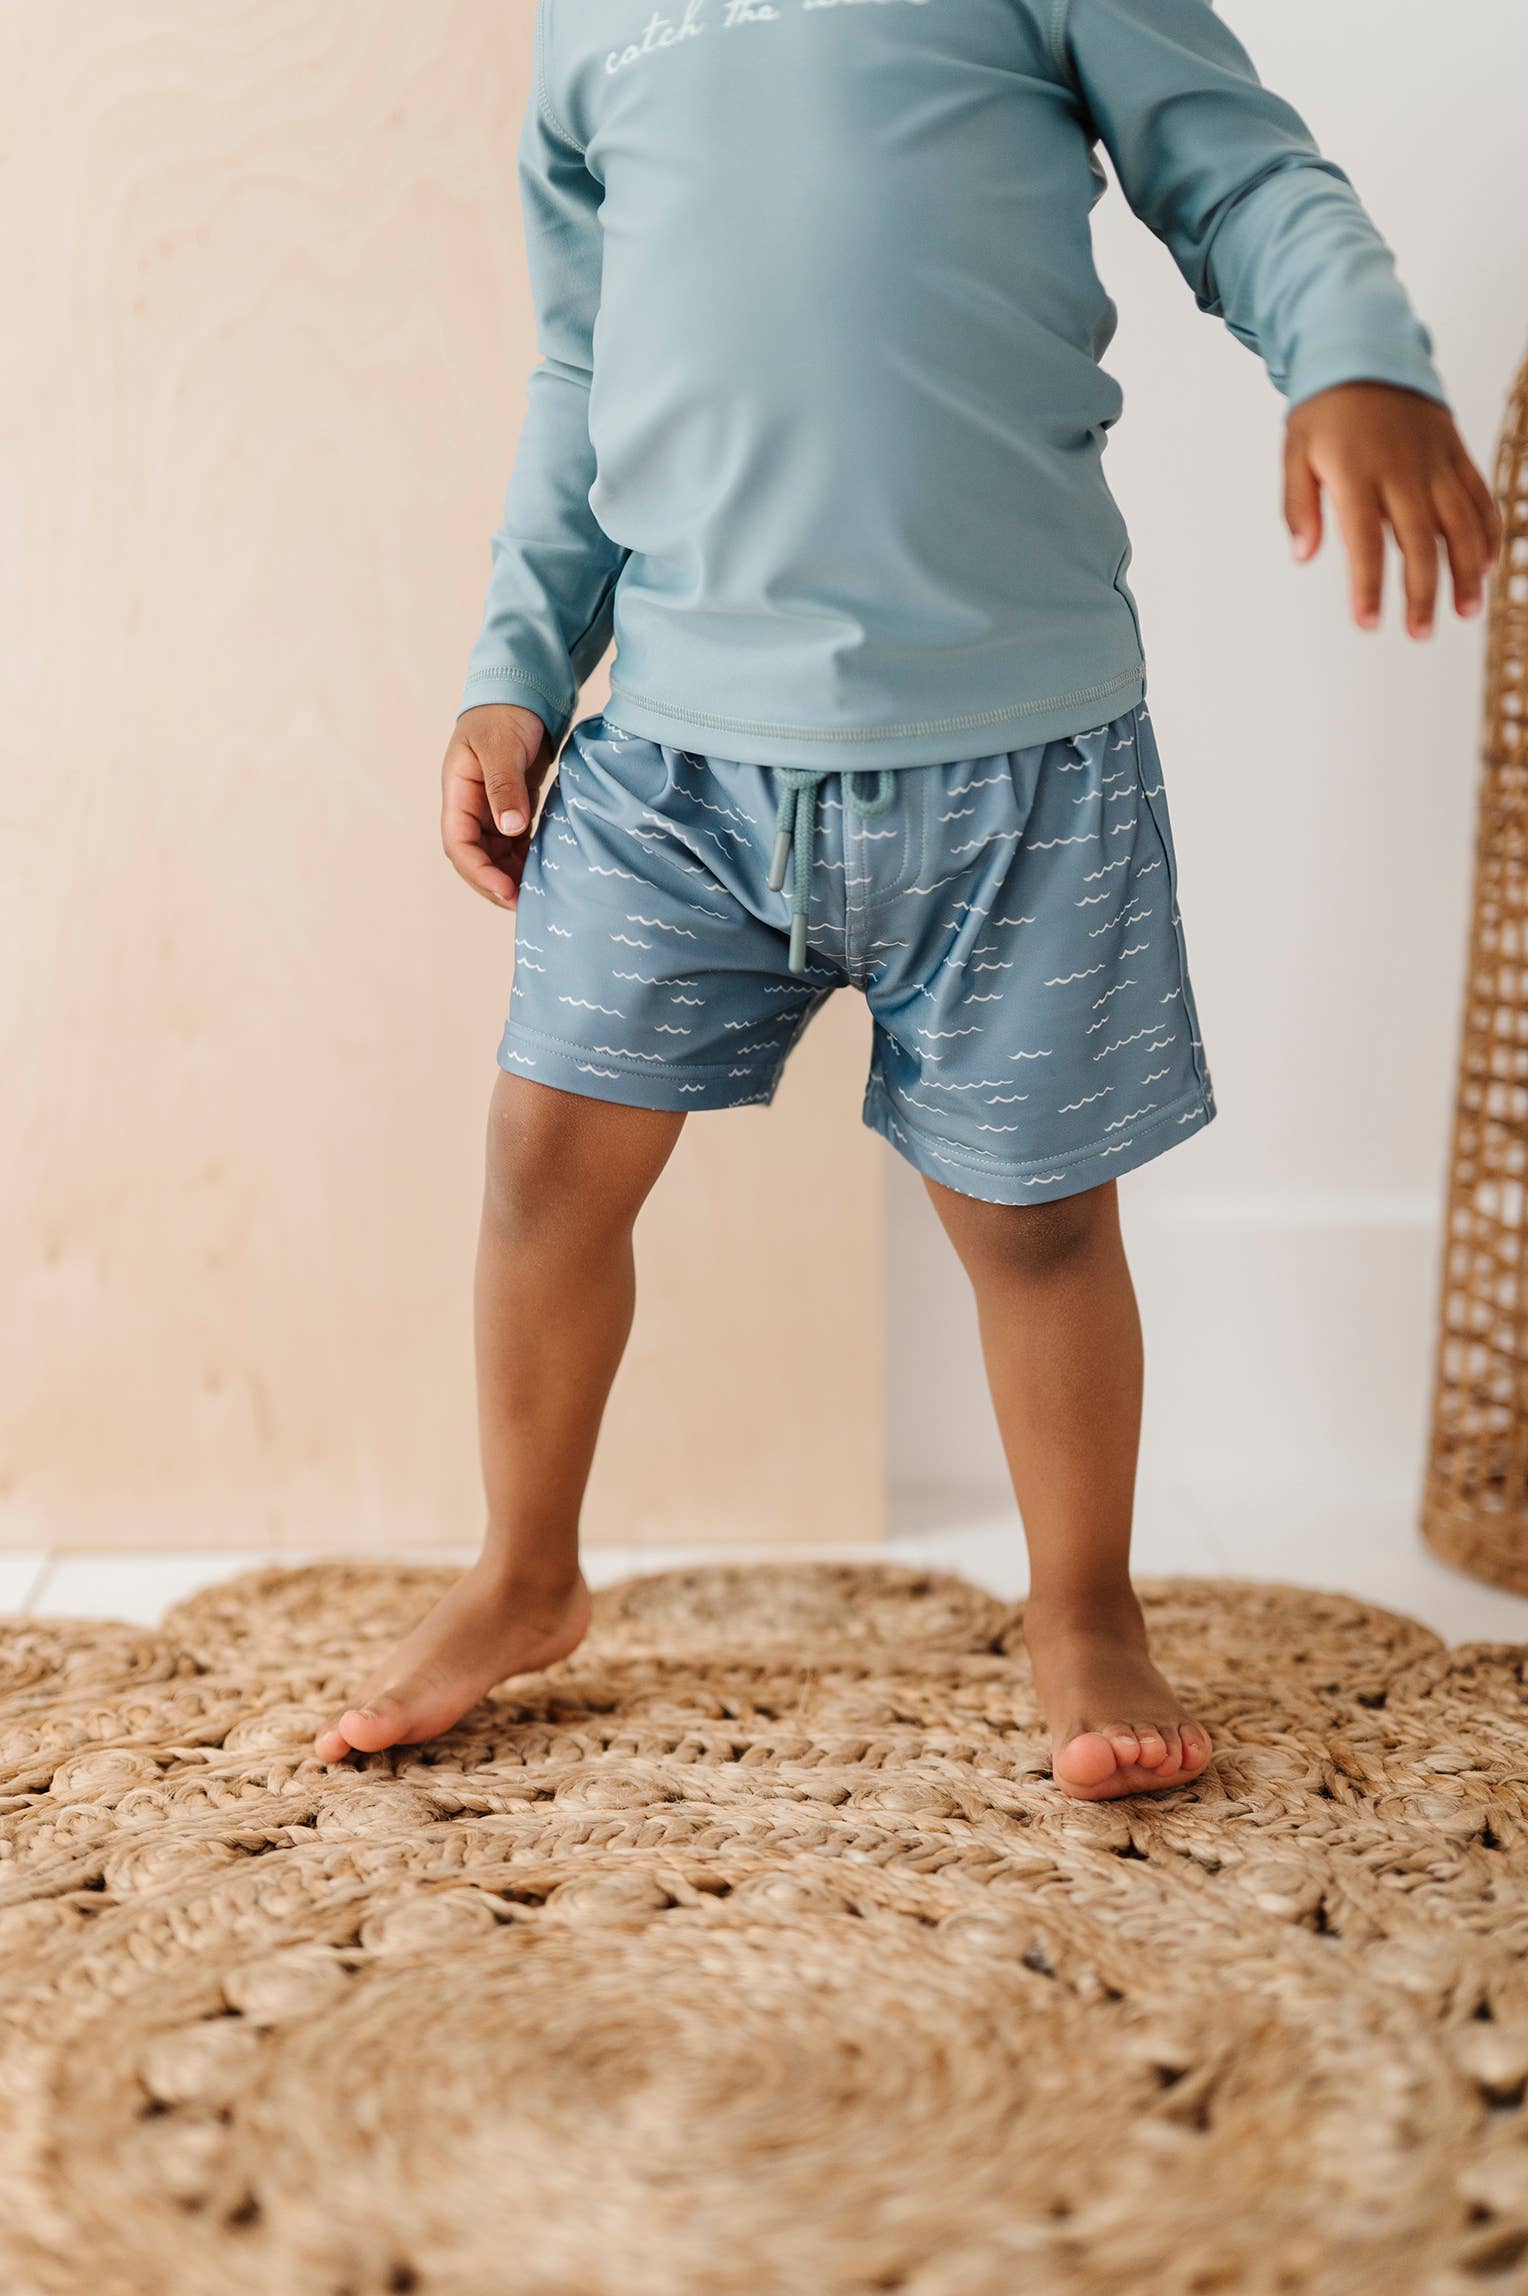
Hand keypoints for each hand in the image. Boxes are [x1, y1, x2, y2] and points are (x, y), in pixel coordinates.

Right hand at [441, 703, 555, 908]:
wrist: (523, 693)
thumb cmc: (505, 713)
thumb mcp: (502, 746)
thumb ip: (504, 786)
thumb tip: (509, 829)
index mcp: (458, 792)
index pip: (459, 844)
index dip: (479, 872)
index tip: (505, 891)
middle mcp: (470, 807)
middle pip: (475, 858)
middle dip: (495, 883)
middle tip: (525, 903)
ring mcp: (490, 810)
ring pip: (496, 856)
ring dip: (512, 876)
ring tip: (538, 892)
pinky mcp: (512, 809)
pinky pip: (515, 845)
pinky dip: (526, 860)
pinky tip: (545, 871)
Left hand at [1284, 382, 1501, 638]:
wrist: (1365, 346)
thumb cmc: (1324, 408)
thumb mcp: (1295, 451)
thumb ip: (1298, 505)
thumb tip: (1303, 555)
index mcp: (1356, 473)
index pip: (1363, 542)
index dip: (1367, 586)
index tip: (1368, 623)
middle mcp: (1402, 469)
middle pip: (1419, 540)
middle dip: (1422, 592)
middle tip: (1420, 634)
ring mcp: (1434, 460)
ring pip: (1459, 522)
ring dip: (1465, 571)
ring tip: (1467, 612)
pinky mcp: (1454, 451)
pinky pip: (1477, 495)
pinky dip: (1487, 530)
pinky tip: (1487, 566)